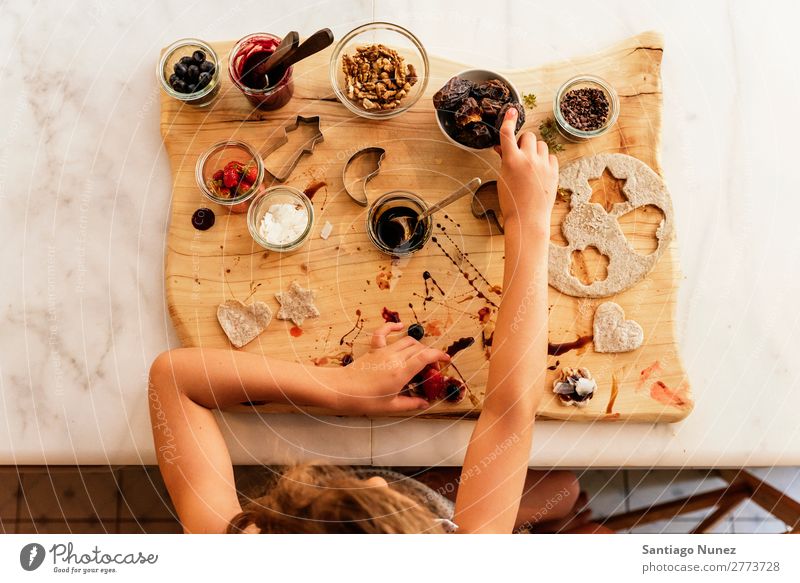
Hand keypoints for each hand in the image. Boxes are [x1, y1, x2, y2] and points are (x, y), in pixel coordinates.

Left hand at [334, 322, 449, 413]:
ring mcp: (384, 351)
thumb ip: (410, 403)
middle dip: (430, 355)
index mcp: (400, 372)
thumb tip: (424, 403)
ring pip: (407, 341)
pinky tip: (401, 327)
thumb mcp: (390, 406)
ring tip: (421, 356)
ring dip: (418, 346)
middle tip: (432, 368)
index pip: (425, 357)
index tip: (446, 359)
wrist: (340, 390)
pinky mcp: (374, 350)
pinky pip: (384, 333)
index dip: (438, 355)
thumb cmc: (364, 400)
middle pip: (419, 349)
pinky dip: (393, 327)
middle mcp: (394, 358)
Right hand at [493, 107, 558, 233]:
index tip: (512, 111)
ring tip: (530, 163)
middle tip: (520, 153)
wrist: (528, 219)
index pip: (508, 134)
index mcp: (512, 160)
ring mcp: (543, 165)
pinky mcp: (554, 171)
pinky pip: (551, 156)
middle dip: (523, 142)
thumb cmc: (512, 202)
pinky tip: (540, 170)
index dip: (509, 120)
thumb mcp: (503, 179)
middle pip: (528, 136)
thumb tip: (503, 148)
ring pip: (541, 145)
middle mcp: (529, 159)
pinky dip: (545, 160)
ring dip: (535, 149)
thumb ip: (504, 160)